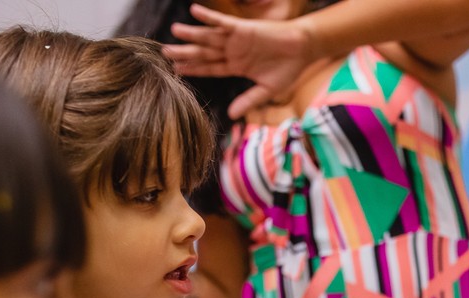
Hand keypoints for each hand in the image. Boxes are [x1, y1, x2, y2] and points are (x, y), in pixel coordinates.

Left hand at [163, 4, 315, 118]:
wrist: (303, 50)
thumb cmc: (288, 69)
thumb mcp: (267, 90)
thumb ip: (248, 101)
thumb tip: (230, 115)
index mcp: (237, 66)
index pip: (210, 68)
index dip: (193, 69)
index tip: (176, 71)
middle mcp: (233, 52)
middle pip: (204, 53)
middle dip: (186, 53)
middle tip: (165, 52)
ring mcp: (236, 39)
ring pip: (209, 37)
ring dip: (192, 34)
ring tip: (174, 32)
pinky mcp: (243, 28)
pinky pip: (222, 21)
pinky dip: (209, 17)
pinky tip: (194, 12)